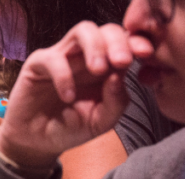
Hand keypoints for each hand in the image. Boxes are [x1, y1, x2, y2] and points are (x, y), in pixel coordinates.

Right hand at [0, 22, 132, 167]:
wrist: (38, 143)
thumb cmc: (70, 128)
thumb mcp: (101, 122)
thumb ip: (116, 102)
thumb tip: (118, 76)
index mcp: (108, 67)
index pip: (127, 43)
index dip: (138, 43)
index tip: (146, 55)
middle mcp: (87, 57)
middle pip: (108, 30)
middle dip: (119, 42)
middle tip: (123, 62)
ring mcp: (64, 57)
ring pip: (83, 30)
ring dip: (96, 46)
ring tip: (99, 70)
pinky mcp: (38, 64)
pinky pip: (54, 59)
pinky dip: (64, 76)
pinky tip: (68, 97)